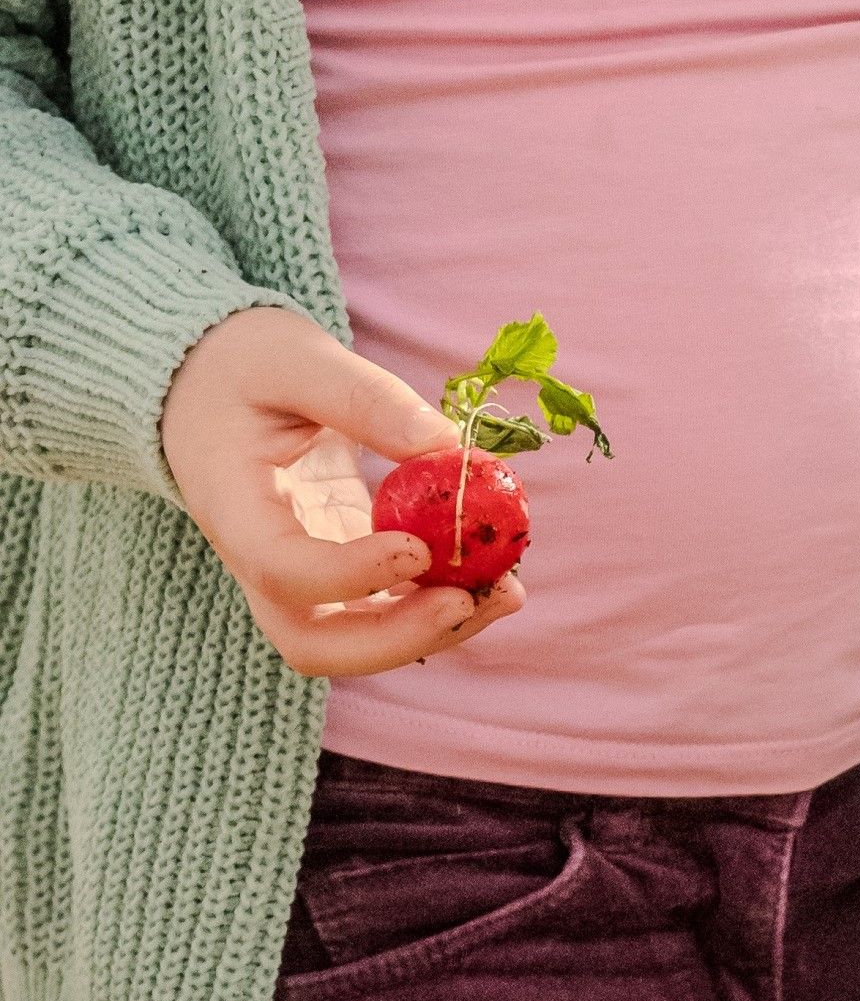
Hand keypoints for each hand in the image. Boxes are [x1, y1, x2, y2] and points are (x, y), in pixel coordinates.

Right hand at [158, 305, 520, 678]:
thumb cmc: (243, 363)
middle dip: (399, 637)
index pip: (281, 569)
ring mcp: (302, 571)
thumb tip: (449, 447)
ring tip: (506, 590)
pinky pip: (389, 608)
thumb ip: (364, 397)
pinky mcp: (341, 564)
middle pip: (315, 642)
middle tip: (472, 600)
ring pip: (357, 640)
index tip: (419, 546)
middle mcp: (260, 558)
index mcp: (230, 505)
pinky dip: (442, 601)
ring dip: (434, 629)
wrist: (211, 382)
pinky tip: (496, 573)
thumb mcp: (294, 357)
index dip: (352, 575)